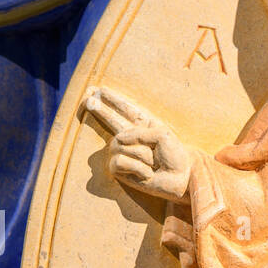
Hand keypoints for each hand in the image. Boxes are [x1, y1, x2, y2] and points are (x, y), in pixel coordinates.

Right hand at [85, 86, 190, 200]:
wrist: (180, 177)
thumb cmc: (173, 155)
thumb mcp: (161, 135)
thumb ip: (140, 133)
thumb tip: (117, 141)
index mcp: (142, 125)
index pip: (125, 109)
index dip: (112, 99)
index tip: (97, 90)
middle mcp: (129, 136)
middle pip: (110, 119)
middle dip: (101, 110)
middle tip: (88, 100)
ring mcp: (122, 151)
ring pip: (121, 144)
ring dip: (142, 155)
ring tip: (153, 164)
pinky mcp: (118, 168)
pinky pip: (121, 161)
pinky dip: (138, 168)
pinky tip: (147, 174)